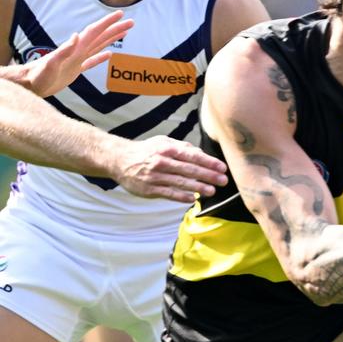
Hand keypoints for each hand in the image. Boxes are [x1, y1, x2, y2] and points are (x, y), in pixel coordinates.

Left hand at [27, 10, 132, 96]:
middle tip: (131, 22)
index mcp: (76, 48)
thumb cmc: (39, 75)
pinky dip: (102, 57)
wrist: (30, 84)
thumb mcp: (52, 63)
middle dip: (115, 28)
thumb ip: (64, 50)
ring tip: (124, 33)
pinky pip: (92, 61)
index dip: (108, 22)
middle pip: (101, 36)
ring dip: (111, 39)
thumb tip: (76, 35)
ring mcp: (77, 59)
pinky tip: (109, 54)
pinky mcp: (75, 69)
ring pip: (99, 46)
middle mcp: (78, 51)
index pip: (95, 32)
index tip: (120, 15)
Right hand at [112, 135, 228, 202]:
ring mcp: (155, 177)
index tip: (222, 167)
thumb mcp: (163, 142)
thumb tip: (200, 153)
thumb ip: (182, 147)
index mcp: (167, 149)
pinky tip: (192, 199)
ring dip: (198, 187)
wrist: (119, 160)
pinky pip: (168, 194)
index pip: (192, 156)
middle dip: (208, 175)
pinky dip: (181, 197)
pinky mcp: (149, 189)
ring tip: (212, 191)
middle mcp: (162, 162)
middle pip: (189, 170)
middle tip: (223, 180)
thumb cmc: (146, 150)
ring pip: (180, 183)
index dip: (209, 162)